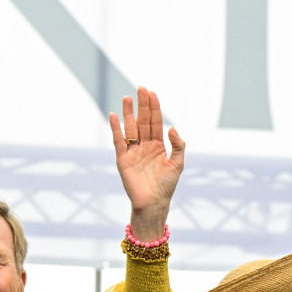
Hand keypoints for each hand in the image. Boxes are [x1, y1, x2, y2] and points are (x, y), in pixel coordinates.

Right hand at [110, 87, 184, 241]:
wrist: (154, 203)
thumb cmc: (166, 186)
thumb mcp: (178, 164)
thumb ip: (178, 145)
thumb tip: (172, 128)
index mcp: (158, 146)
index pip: (155, 122)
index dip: (154, 108)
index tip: (152, 93)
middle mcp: (144, 146)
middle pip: (142, 121)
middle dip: (142, 105)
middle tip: (141, 88)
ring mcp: (133, 152)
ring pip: (130, 128)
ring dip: (128, 113)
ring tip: (127, 98)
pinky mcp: (123, 160)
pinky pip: (118, 142)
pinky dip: (116, 129)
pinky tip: (113, 116)